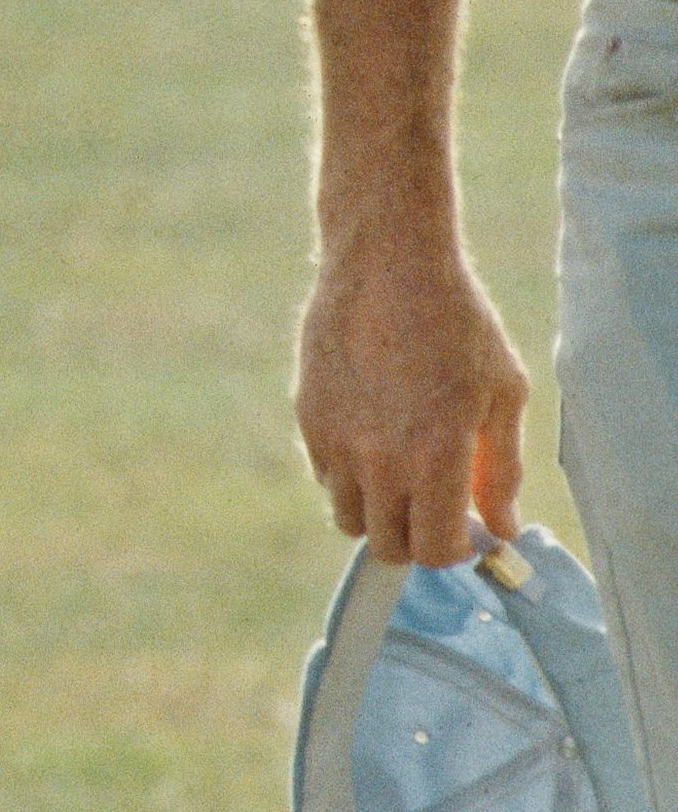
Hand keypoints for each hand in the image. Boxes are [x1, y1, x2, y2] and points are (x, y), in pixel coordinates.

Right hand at [293, 230, 526, 566]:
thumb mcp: (503, 392)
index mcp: (436, 456)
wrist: (387, 261)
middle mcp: (380, 459)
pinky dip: (348, 474)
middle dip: (417, 538)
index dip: (455, 548)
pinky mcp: (308, 417)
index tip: (466, 528)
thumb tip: (501, 527)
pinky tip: (372, 434)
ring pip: (348, 518)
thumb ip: (502, 469)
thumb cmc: (458, 321)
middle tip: (435, 505)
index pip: (435, 549)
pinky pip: (324, 475)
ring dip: (377, 511)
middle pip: (388, 546)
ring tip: (400, 473)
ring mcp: (337, 441)